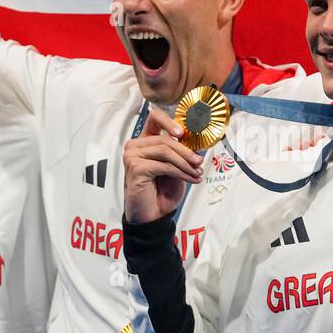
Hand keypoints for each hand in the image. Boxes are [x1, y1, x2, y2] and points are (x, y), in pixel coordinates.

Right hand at [123, 107, 203, 223]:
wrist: (153, 214)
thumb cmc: (162, 191)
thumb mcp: (175, 166)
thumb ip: (180, 151)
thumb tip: (195, 140)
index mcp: (145, 141)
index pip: (154, 118)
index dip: (169, 122)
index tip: (183, 133)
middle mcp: (135, 146)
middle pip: (165, 139)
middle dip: (186, 152)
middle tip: (199, 161)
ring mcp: (132, 156)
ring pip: (166, 151)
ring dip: (185, 163)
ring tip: (196, 173)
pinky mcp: (135, 167)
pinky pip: (164, 165)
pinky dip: (181, 172)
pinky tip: (190, 179)